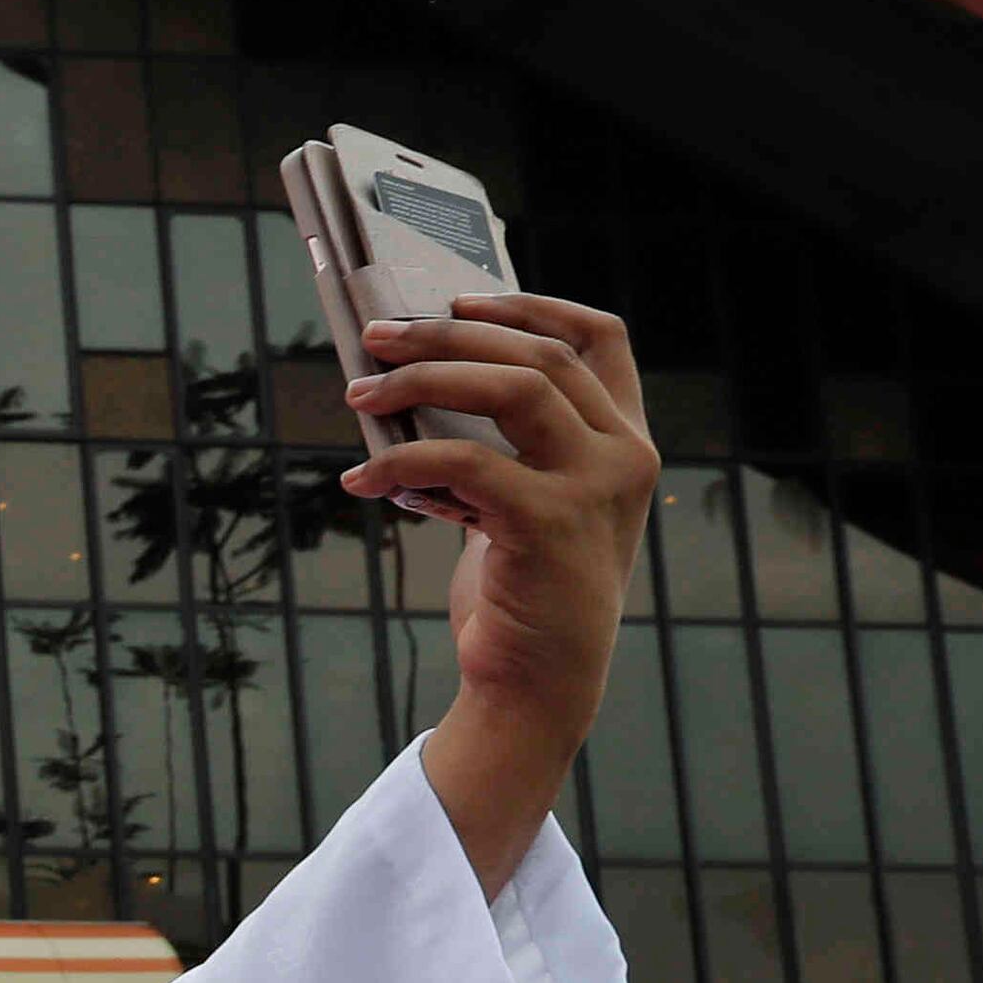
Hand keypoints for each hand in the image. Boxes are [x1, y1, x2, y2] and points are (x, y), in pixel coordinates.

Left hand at [361, 292, 657, 891]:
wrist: (539, 683)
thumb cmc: (523, 588)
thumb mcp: (515, 501)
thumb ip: (492, 445)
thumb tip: (405, 384)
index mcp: (624, 441)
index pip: (602, 339)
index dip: (534, 306)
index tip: (463, 299)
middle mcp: (624, 456)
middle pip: (537, 355)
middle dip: (445, 337)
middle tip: (374, 340)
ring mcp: (594, 488)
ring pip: (512, 389)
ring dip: (422, 381)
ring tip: (358, 394)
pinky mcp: (548, 523)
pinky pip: (464, 463)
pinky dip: (403, 463)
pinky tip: (361, 480)